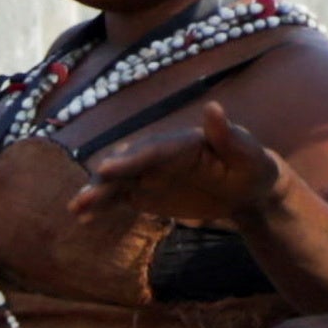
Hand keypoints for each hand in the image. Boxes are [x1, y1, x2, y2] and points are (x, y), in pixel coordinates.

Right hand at [75, 94, 284, 229]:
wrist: (246, 188)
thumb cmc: (251, 166)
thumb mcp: (247, 153)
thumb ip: (227, 135)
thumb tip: (214, 108)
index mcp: (181, 142)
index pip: (153, 151)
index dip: (130, 159)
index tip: (108, 168)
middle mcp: (159, 155)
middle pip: (127, 165)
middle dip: (105, 179)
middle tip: (84, 195)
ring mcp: (149, 174)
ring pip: (118, 183)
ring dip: (97, 194)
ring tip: (76, 209)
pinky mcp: (146, 193)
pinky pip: (120, 199)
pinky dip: (102, 207)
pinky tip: (83, 219)